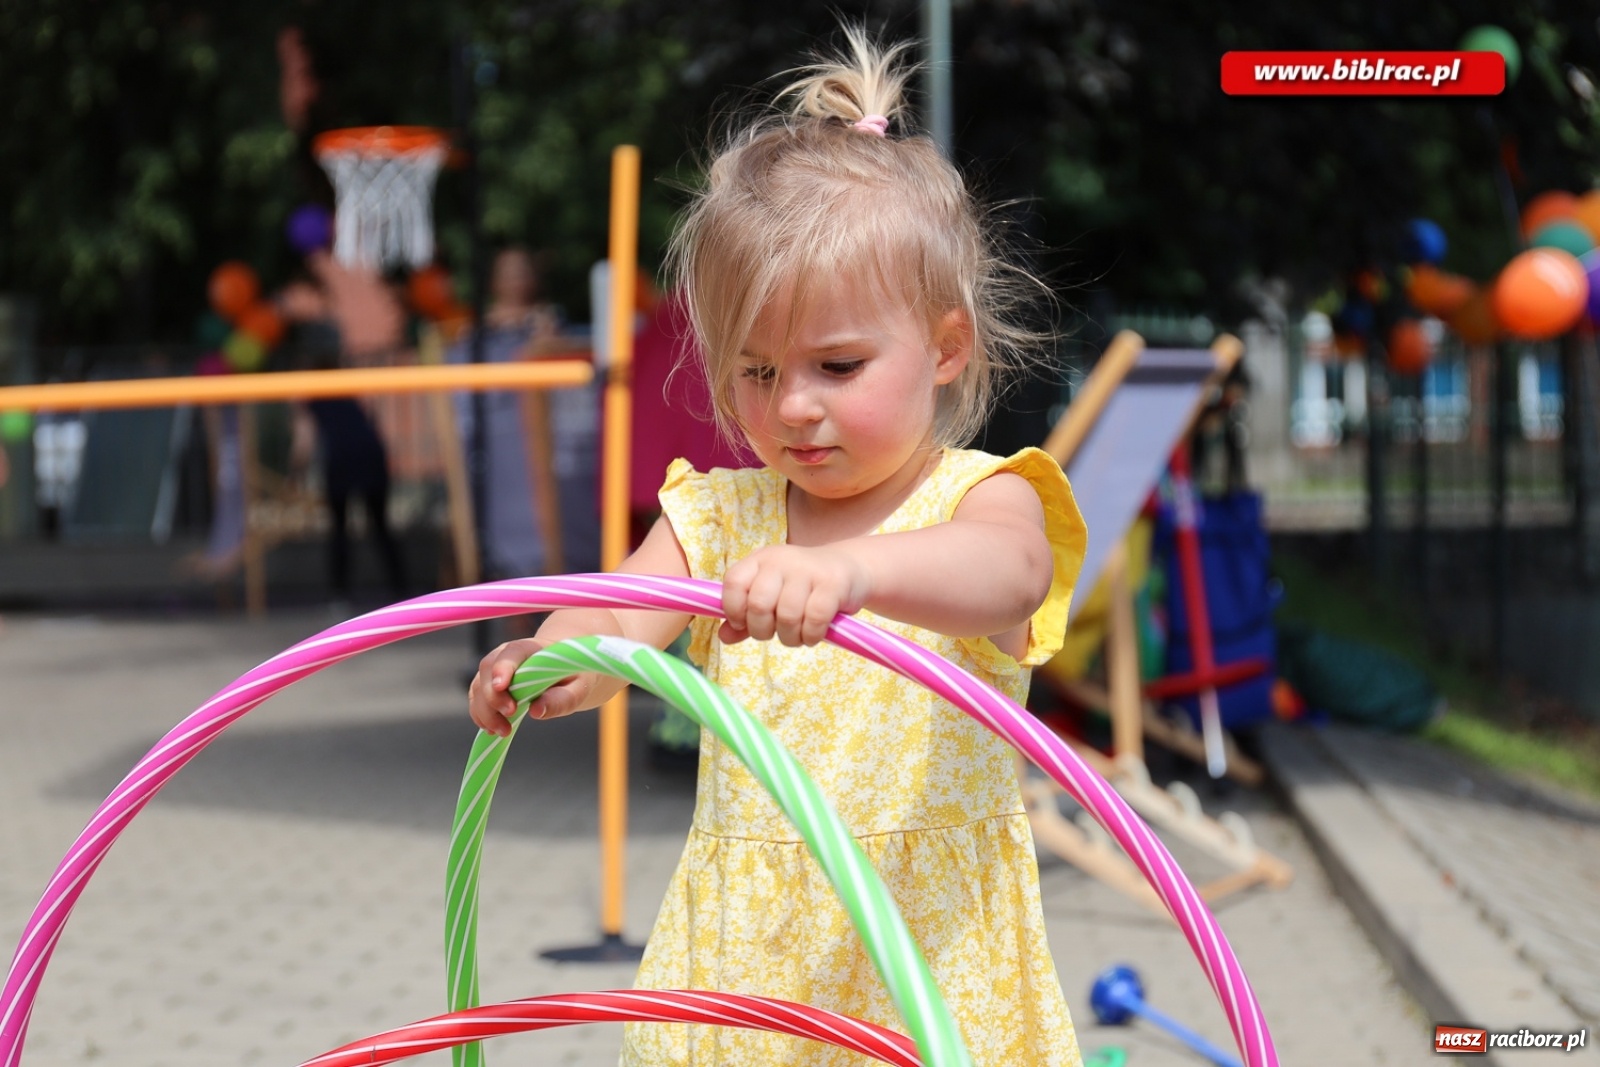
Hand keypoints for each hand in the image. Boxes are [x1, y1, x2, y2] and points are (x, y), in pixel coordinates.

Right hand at [468, 638, 591, 735]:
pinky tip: (493, 730)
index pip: (511, 652)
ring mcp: (495, 669)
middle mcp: (507, 654)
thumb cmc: (574, 675)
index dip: (503, 667)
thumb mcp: (579, 687)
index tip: (501, 687)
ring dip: (485, 712)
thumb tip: (536, 712)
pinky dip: (481, 716)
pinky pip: (477, 699)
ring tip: (504, 731)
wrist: (565, 668)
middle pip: (488, 669)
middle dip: (493, 697)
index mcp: (532, 648)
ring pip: (478, 687)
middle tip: (510, 717)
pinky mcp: (489, 685)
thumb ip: (561, 699)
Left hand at [719, 545, 869, 646]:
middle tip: (775, 633)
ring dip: (790, 637)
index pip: (733, 583)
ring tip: (798, 635)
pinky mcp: (833, 583)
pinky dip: (812, 635)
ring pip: (787, 616)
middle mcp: (782, 560)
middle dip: (763, 631)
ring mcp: (808, 569)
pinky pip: (815, 619)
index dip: (734, 610)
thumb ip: (746, 615)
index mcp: (761, 560)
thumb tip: (723, 636)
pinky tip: (814, 634)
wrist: (850, 569)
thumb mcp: (772, 595)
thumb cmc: (804, 587)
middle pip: (759, 605)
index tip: (744, 623)